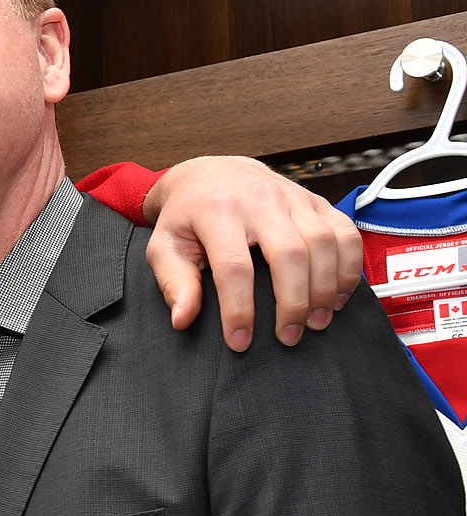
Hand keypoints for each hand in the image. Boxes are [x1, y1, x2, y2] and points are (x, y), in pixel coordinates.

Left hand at [143, 156, 362, 351]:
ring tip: (317, 322)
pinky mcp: (316, 200)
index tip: (240, 341)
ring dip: (326, 288)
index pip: (233, 267)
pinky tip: (340, 294)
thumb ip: (174, 283)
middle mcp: (259, 199)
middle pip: (289, 255)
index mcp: (217, 211)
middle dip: (293, 303)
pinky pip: (346, 231)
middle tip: (289, 337)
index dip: (239, 310)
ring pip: (323, 243)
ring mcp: (293, 197)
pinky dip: (350, 265)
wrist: (212, 174)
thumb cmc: (187, 216)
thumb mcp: (165, 246)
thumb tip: (182, 319)